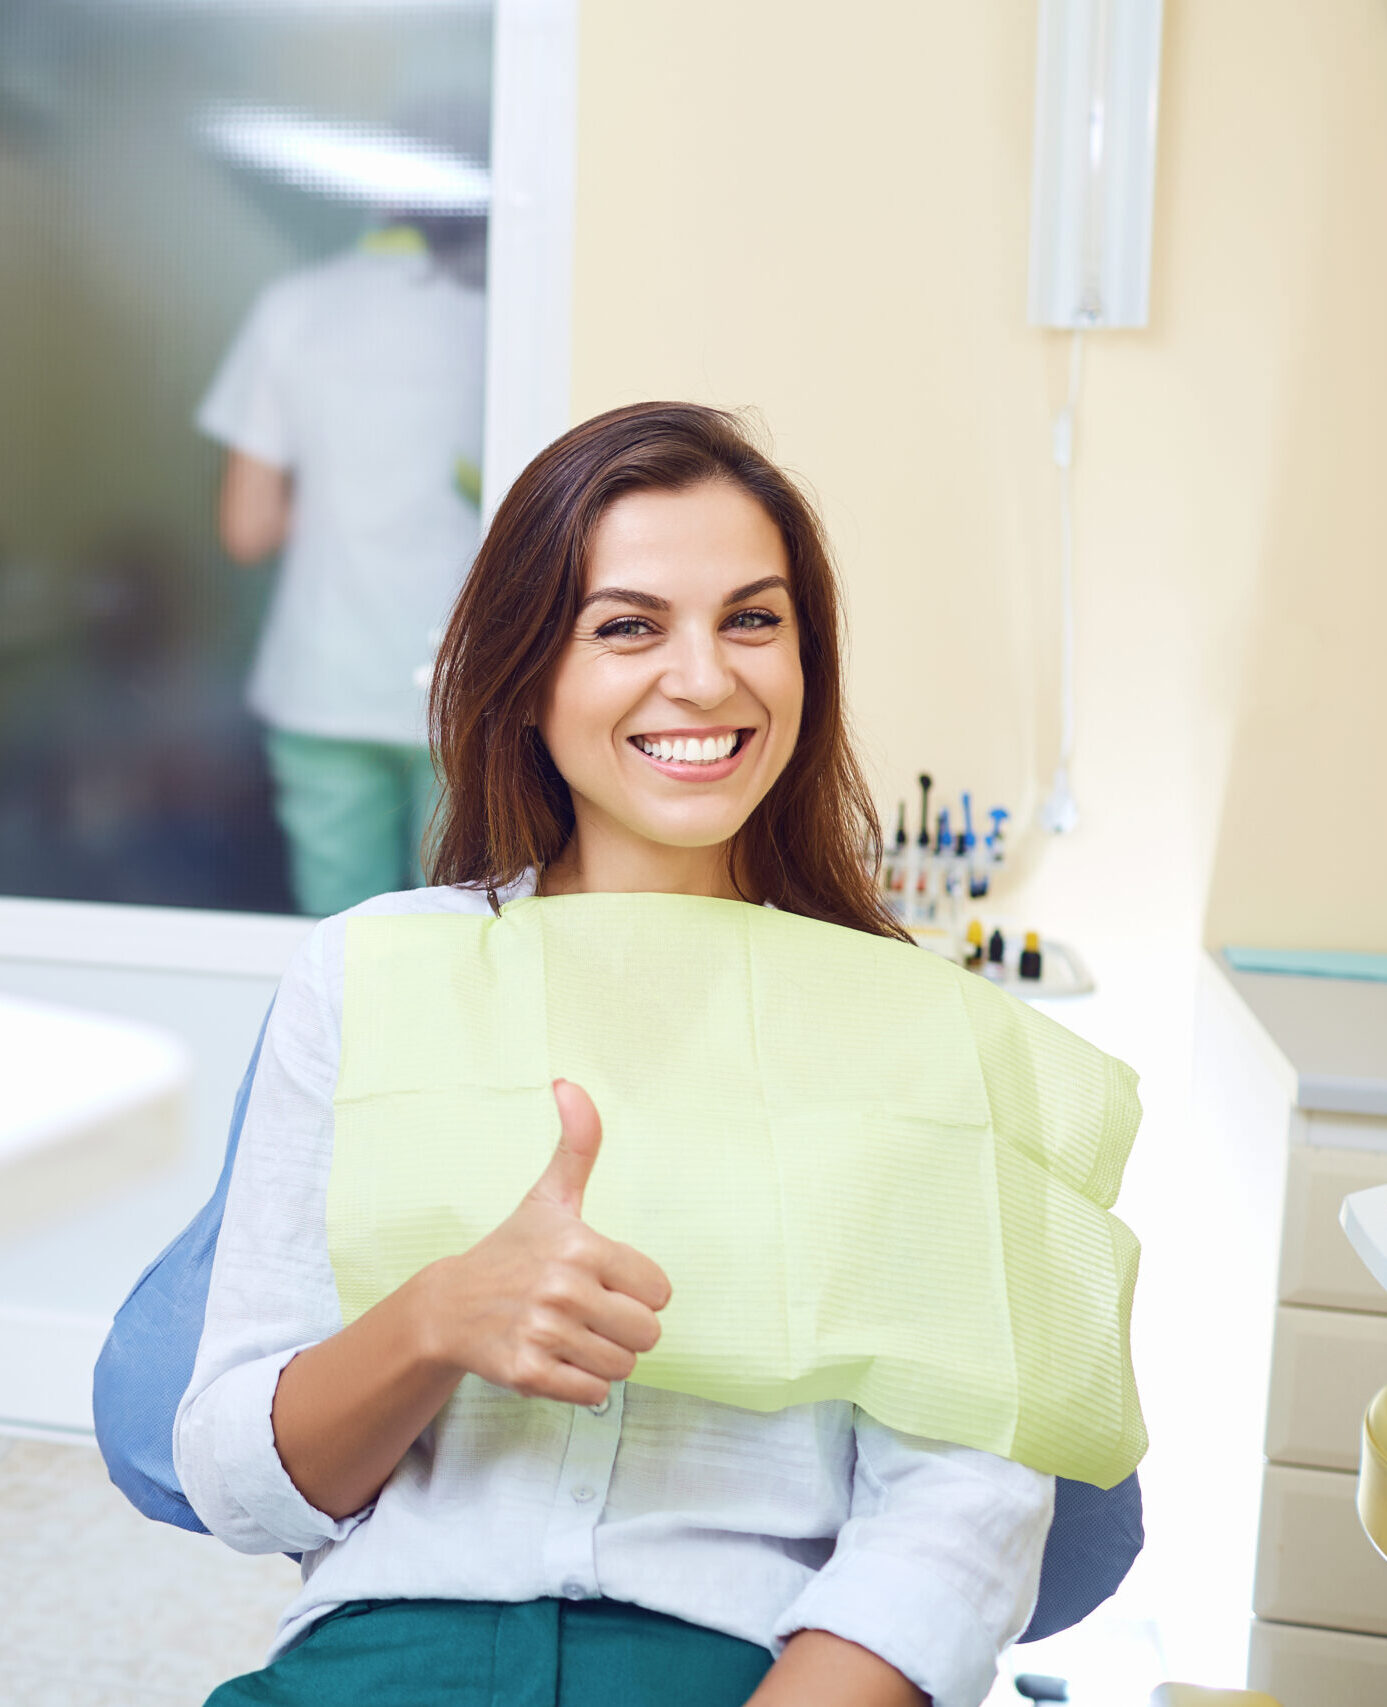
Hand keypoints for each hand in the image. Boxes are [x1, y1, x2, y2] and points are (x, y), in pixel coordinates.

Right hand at [415, 1078, 671, 1405]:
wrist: (449, 1307)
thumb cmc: (513, 1250)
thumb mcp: (549, 1196)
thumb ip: (577, 1143)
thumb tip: (569, 1083)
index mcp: (581, 1246)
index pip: (659, 1291)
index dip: (637, 1291)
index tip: (604, 1282)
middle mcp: (564, 1290)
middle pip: (647, 1333)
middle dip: (624, 1329)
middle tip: (589, 1314)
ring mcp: (545, 1334)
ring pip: (623, 1367)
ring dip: (603, 1357)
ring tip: (570, 1335)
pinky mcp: (529, 1374)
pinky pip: (593, 1394)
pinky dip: (581, 1384)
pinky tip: (556, 1358)